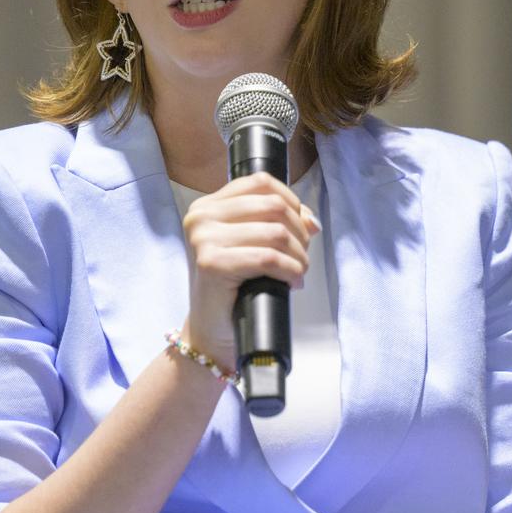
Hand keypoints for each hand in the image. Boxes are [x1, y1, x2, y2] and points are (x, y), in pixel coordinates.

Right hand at [180, 171, 320, 370]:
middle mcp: (201, 217)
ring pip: (275, 233)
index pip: (260, 182)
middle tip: (301, 256)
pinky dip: (290, 270)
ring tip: (298, 271)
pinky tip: (293, 281)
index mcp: (207, 205)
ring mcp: (203, 239)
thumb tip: (311, 219)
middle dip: (299, 232)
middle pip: (272, 206)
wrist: (212, 329)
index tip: (302, 226)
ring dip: (298, 255)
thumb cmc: (234, 287)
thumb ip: (277, 223)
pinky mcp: (211, 264)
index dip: (291, 201)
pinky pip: (268, 258)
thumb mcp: (253, 245)